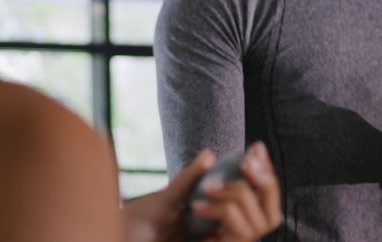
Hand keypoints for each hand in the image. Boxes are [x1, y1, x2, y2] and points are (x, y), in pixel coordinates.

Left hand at [121, 143, 281, 241]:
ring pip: (257, 225)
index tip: (256, 148)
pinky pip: (239, 235)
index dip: (263, 176)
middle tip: (250, 160)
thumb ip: (190, 180)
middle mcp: (224, 236)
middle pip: (267, 216)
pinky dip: (224, 212)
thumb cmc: (138, 226)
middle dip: (265, 184)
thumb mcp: (168, 199)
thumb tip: (210, 154)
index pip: (255, 201)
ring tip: (211, 186)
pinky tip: (198, 204)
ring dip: (240, 196)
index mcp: (218, 223)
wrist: (114, 236)